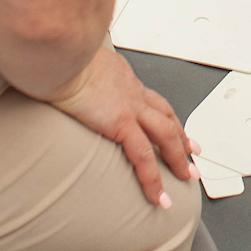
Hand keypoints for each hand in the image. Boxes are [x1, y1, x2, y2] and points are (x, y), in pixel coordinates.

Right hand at [47, 46, 199, 207]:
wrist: (58, 53)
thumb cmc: (57, 55)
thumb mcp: (72, 60)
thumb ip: (76, 70)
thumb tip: (64, 72)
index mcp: (120, 75)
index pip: (148, 97)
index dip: (163, 112)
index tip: (170, 122)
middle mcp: (131, 88)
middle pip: (166, 115)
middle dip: (182, 135)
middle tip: (192, 152)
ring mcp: (130, 106)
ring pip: (165, 135)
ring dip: (177, 157)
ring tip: (186, 176)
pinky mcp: (121, 122)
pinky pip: (143, 157)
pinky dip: (153, 179)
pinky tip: (159, 196)